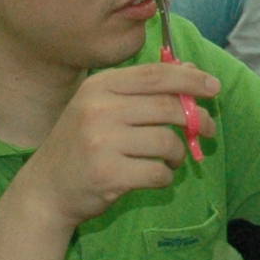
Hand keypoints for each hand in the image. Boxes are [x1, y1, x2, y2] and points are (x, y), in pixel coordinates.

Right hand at [22, 62, 219, 227]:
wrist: (46, 189)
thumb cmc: (81, 145)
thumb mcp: (101, 107)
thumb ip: (140, 90)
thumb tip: (189, 70)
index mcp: (99, 87)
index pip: (155, 75)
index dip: (190, 79)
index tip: (214, 87)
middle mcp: (99, 109)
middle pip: (167, 107)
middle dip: (197, 119)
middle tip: (208, 129)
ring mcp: (102, 142)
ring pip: (167, 142)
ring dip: (178, 154)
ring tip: (170, 159)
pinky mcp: (109, 174)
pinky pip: (158, 172)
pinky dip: (165, 176)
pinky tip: (155, 176)